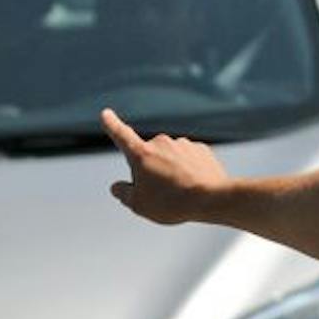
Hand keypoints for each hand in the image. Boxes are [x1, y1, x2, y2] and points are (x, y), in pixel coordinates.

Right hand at [101, 108, 228, 222]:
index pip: (121, 135)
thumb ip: (123, 193)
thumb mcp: (138, 205)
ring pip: (171, 160)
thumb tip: (117, 187)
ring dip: (172, 172)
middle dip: (151, 172)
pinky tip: (195, 187)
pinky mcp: (201, 150)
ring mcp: (183, 144)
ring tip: (181, 193)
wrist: (212, 198)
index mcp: (142, 154)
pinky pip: (189, 161)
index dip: (112, 125)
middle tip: (162, 195)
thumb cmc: (172, 203)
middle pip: (149, 158)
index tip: (106, 113)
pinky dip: (189, 172)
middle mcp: (161, 143)